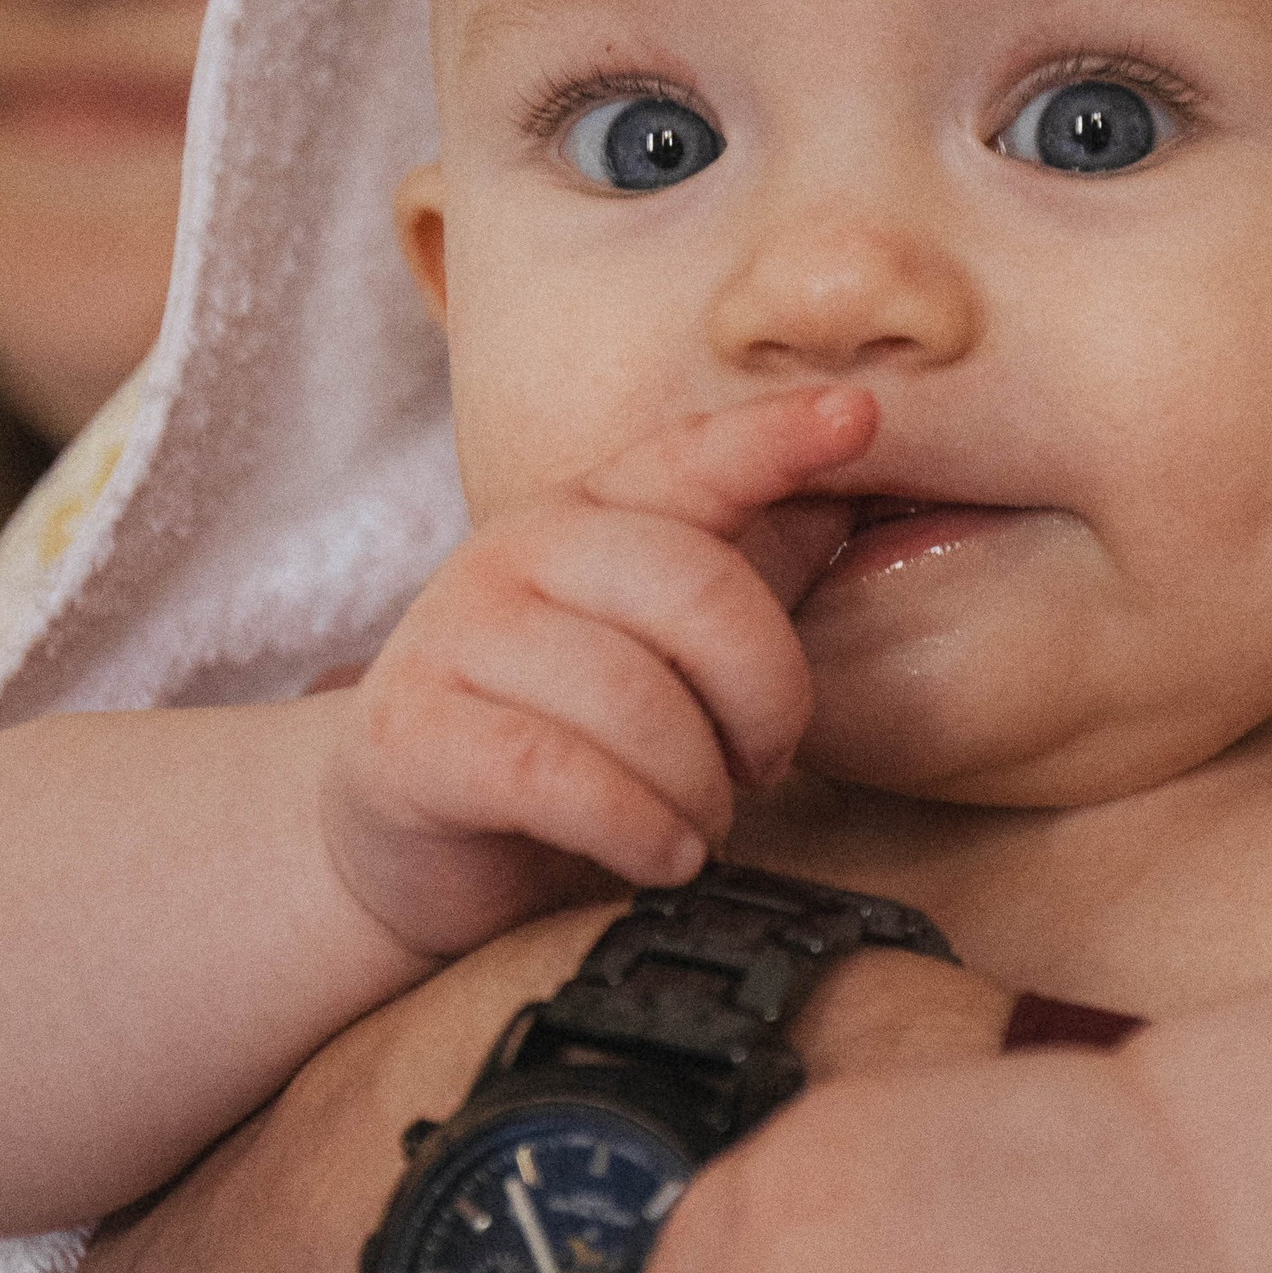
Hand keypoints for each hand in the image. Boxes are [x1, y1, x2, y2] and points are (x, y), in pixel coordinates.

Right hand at [321, 387, 874, 960]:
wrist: (415, 850)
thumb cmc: (571, 744)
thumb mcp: (666, 654)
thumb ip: (749, 578)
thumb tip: (854, 499)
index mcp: (590, 513)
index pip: (693, 457)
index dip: (776, 437)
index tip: (860, 415)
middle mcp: (515, 549)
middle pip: (695, 587)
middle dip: (765, 696)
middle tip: (763, 765)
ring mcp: (453, 635)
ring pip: (632, 697)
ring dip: (698, 789)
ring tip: (699, 827)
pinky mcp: (411, 733)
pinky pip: (559, 777)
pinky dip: (637, 829)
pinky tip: (659, 857)